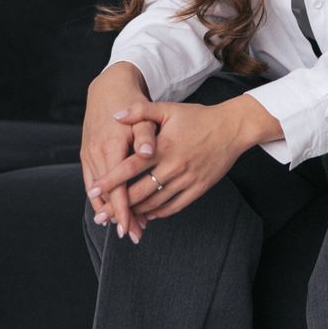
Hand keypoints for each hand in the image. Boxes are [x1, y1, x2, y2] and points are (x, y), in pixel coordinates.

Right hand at [82, 66, 155, 242]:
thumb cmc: (130, 103)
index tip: (133, 227)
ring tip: (127, 227)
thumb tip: (146, 153)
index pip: (116, 187)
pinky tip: (113, 210)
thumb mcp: (142, 116)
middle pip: (105, 196)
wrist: (107, 88)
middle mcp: (96, 154)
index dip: (124, 210)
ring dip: (109, 211)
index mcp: (110, 146)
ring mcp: (88, 155)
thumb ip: (145, 135)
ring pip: (96, 192)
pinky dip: (101, 199)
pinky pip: (92, 183)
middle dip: (118, 217)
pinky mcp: (87, 155)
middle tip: (134, 235)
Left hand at [86, 98, 252, 233]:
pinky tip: (147, 214)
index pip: (130, 167)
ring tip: (120, 218)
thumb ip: (140, 111)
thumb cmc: (198, 117)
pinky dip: (158, 213)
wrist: (232, 128)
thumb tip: (115, 116)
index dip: (111, 180)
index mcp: (163, 147)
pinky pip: (174, 206)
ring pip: (155, 203)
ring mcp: (187, 179)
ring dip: (136, 212)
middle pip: (139, 192)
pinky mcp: (199, 188)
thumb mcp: (169, 110)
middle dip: (118, 206)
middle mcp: (174, 166)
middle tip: (101, 216)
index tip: (94, 190)